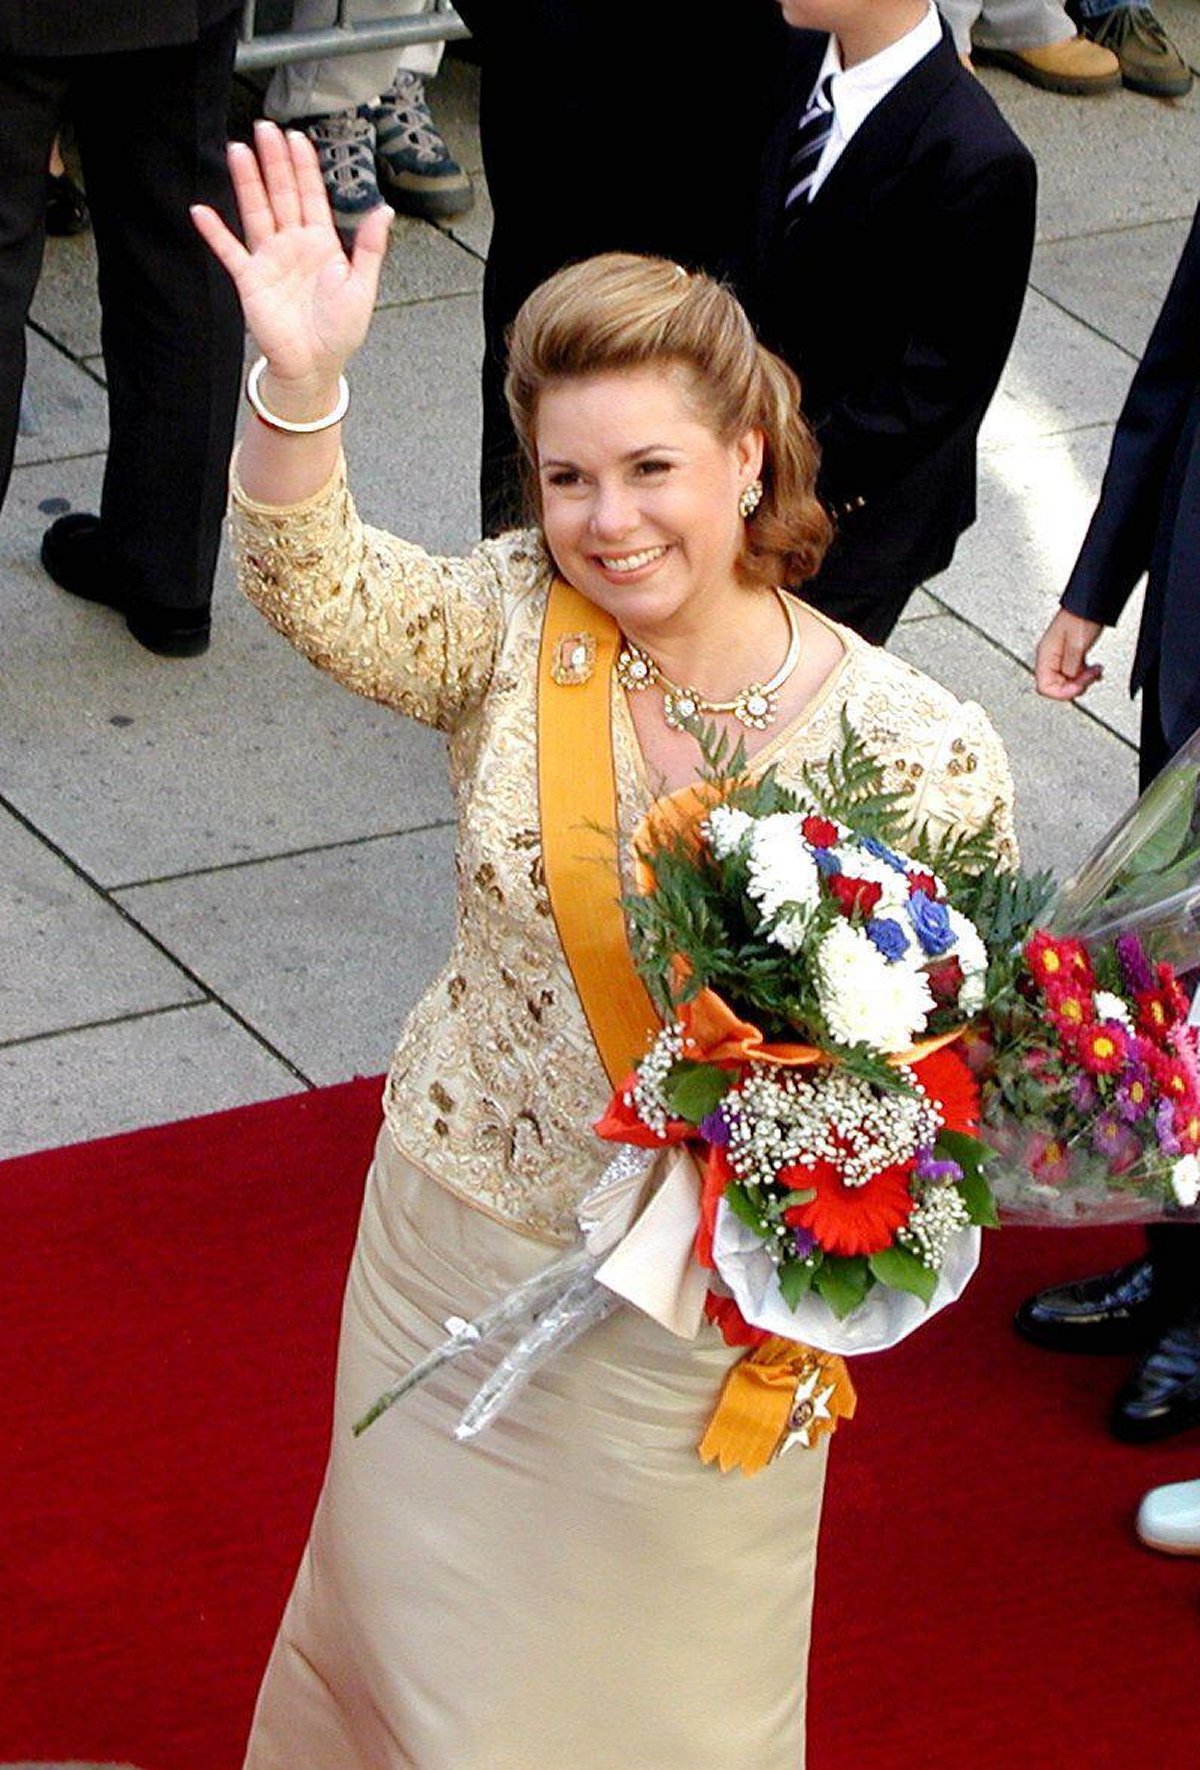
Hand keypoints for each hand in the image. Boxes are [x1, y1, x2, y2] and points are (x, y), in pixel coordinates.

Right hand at [191, 121, 390, 409]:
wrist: (314, 367)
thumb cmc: (340, 331)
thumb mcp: (362, 286)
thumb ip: (370, 247)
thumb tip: (383, 209)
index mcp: (321, 244)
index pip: (311, 196)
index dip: (303, 166)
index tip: (296, 138)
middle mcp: (293, 245)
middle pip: (281, 194)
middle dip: (273, 161)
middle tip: (264, 129)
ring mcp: (269, 260)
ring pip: (256, 211)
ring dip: (247, 183)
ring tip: (237, 151)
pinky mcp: (250, 280)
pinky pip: (229, 251)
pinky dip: (215, 233)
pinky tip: (201, 211)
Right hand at [1034, 607, 1104, 700]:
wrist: (1091, 604)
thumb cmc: (1082, 618)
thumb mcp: (1077, 645)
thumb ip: (1070, 668)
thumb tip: (1069, 680)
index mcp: (1045, 655)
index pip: (1044, 687)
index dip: (1062, 692)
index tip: (1078, 687)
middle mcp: (1049, 657)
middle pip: (1056, 686)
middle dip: (1075, 686)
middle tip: (1089, 677)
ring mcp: (1059, 657)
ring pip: (1066, 681)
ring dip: (1082, 681)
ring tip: (1095, 671)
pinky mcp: (1070, 655)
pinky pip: (1074, 673)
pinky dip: (1085, 675)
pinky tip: (1094, 670)